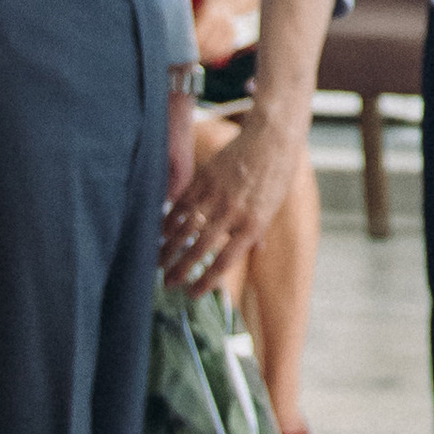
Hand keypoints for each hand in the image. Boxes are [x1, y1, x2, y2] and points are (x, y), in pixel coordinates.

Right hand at [162, 98, 305, 286]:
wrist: (270, 139)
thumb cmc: (275, 176)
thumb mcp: (271, 208)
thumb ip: (258, 231)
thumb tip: (255, 251)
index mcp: (253, 225)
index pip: (225, 261)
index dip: (206, 281)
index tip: (192, 294)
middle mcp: (233, 213)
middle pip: (200, 248)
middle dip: (180, 269)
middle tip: (167, 284)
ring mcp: (216, 195)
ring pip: (185, 228)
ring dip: (168, 249)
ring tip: (157, 263)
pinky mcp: (204, 179)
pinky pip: (182, 205)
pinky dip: (169, 221)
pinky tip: (160, 234)